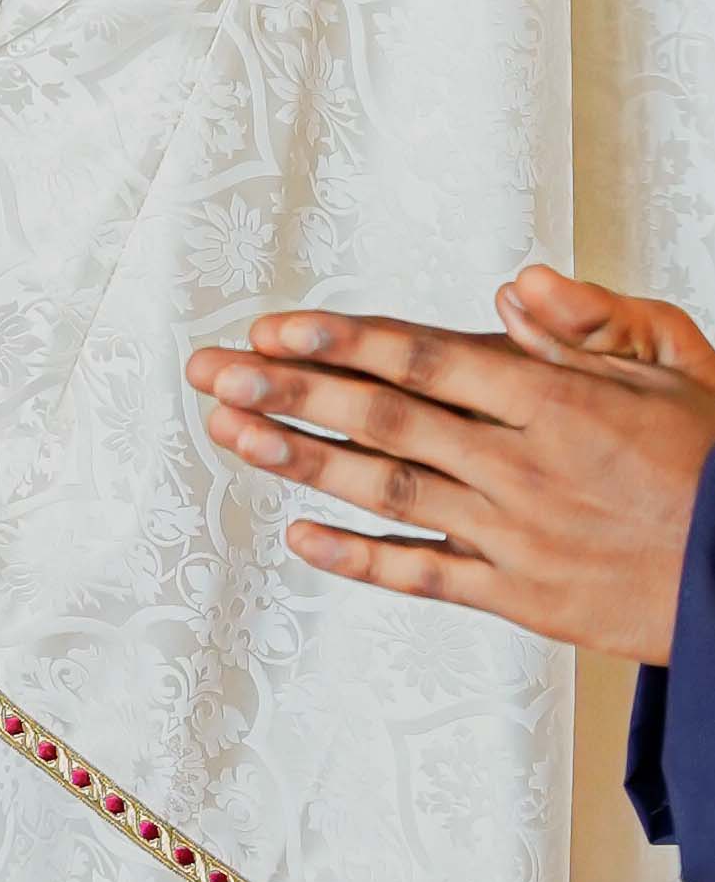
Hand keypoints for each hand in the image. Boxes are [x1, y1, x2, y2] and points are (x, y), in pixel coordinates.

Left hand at [187, 275, 714, 661]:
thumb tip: (513, 285)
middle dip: (289, 392)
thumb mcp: (676, 361)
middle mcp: (523, 467)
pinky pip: (424, 577)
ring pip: (387, 494)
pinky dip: (359, 560)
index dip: (341, 341)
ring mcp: (517, 537)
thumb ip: (592, 320)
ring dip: (301, 462)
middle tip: (212, 372)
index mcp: (557, 401)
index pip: (425, 359)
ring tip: (229, 434)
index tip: (272, 328)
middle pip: (385, 420)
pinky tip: (300, 539)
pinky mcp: (521, 597)